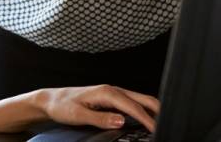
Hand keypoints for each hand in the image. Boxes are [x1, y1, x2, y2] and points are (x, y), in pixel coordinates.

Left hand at [37, 85, 159, 131]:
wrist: (52, 100)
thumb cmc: (63, 106)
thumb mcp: (78, 115)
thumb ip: (100, 118)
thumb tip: (121, 121)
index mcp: (106, 92)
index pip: (133, 106)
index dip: (147, 119)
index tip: (157, 130)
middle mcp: (113, 90)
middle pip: (143, 99)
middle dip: (158, 111)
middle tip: (169, 125)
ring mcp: (114, 94)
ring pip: (141, 100)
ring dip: (153, 110)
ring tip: (163, 124)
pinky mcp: (112, 99)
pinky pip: (134, 103)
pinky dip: (145, 111)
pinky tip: (148, 121)